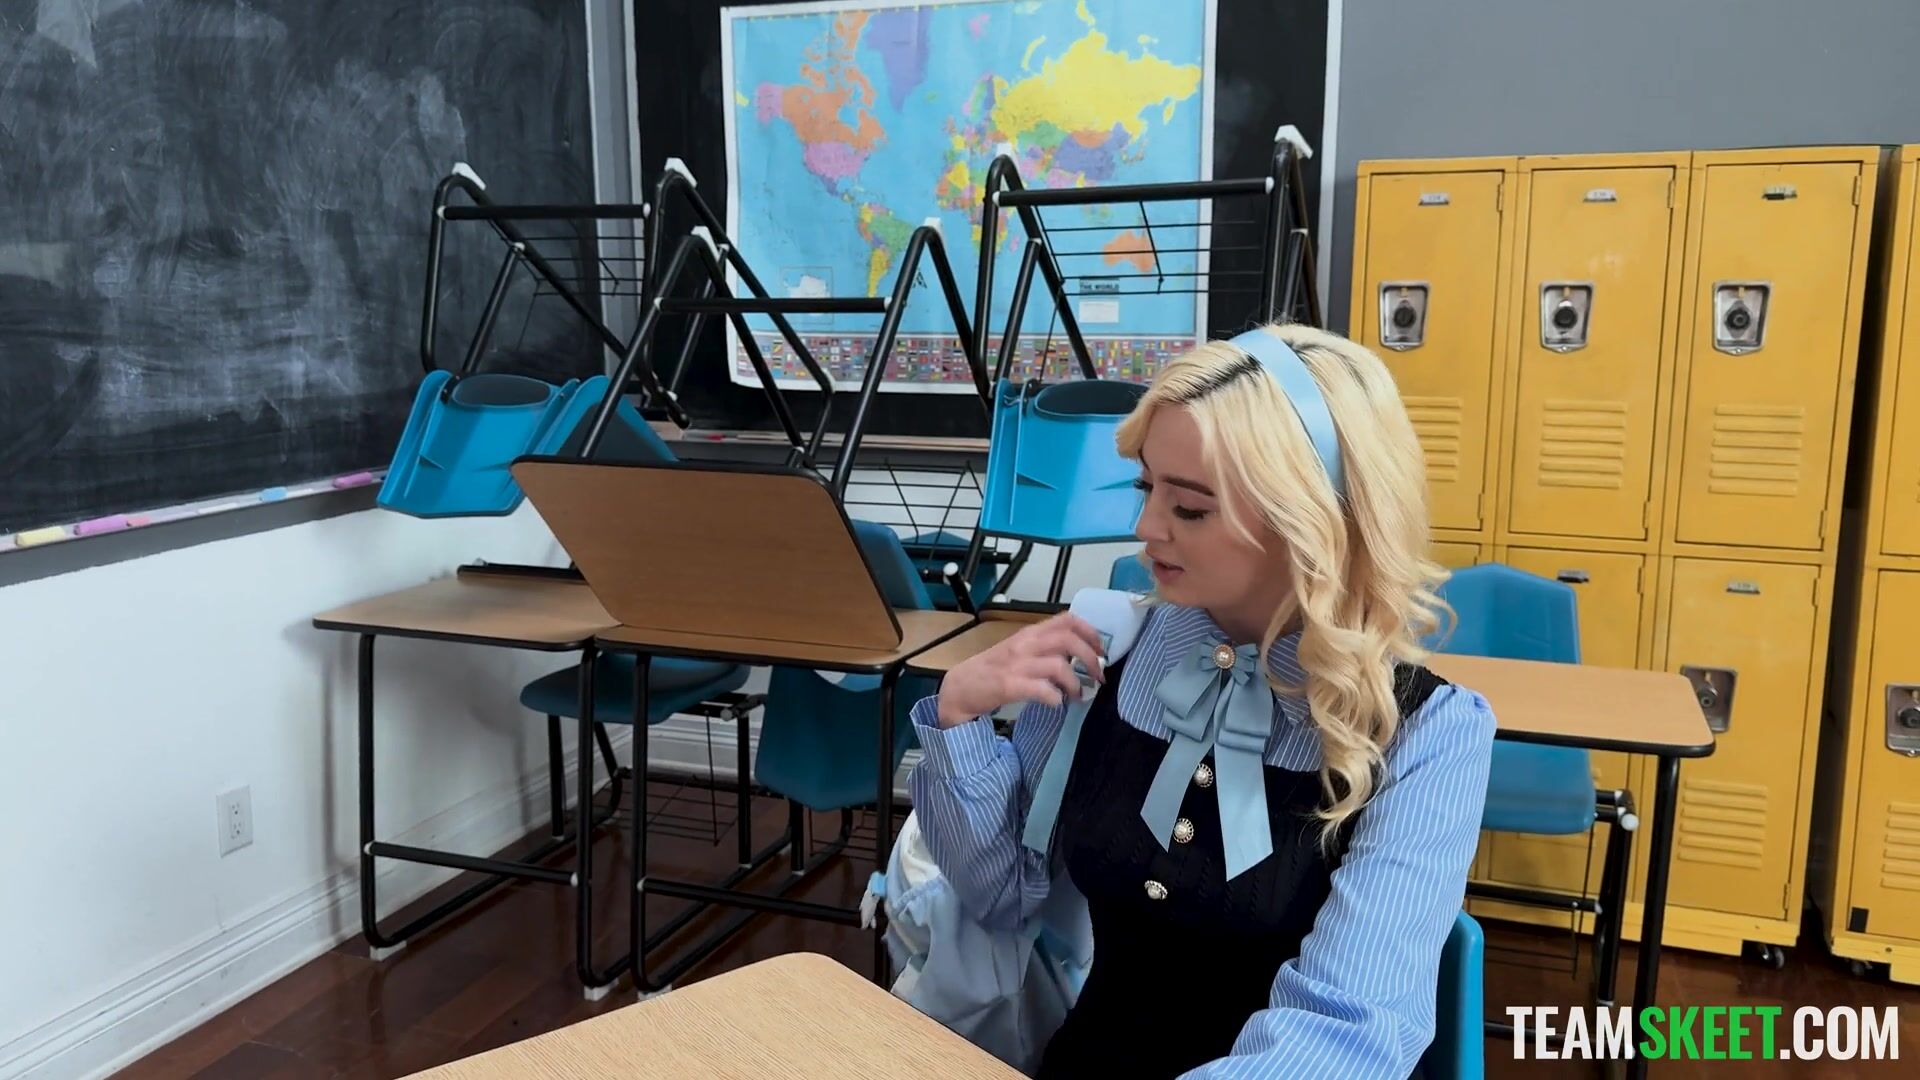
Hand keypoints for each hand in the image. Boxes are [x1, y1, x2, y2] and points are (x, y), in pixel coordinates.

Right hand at [935, 613, 1106, 727]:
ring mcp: (1017, 664)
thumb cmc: (992, 670)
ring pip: (1059, 665)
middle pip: (1069, 640)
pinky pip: (1042, 689)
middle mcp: (1025, 644)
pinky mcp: (1009, 685)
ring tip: (1076, 696)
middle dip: (1091, 659)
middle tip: (1098, 677)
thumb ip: (1044, 647)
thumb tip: (1078, 654)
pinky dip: (1056, 698)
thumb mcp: (1019, 650)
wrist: (959, 688)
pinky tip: (1056, 703)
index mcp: (1029, 633)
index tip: (1102, 649)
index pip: (1066, 619)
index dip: (1090, 632)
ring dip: (1075, 684)